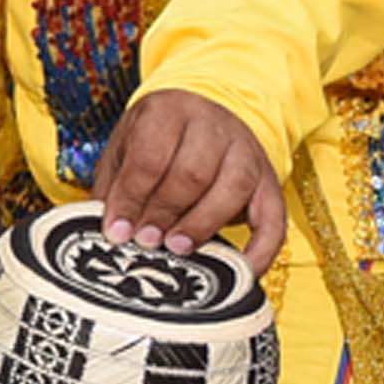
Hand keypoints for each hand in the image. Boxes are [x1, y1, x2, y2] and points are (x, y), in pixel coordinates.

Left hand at [97, 87, 282, 258]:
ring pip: (234, 187)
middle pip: (193, 171)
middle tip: (145, 242)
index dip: (132, 197)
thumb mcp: (124, 150)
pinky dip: (260, 250)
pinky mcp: (269, 182)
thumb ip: (115, 188)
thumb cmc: (155, 141)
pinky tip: (239, 272)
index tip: (117, 232)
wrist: (203, 114)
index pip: (150, 156)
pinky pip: (273, 219)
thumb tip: (109, 234)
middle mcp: (213, 125)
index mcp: (169, 111)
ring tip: (176, 249)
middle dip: (165, 212)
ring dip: (203, 224)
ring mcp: (247, 151)